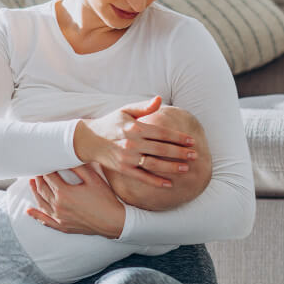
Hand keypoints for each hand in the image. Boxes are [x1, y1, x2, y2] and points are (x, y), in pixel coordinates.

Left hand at [26, 166, 125, 237]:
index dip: (46, 169)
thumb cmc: (105, 199)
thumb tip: (69, 158)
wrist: (113, 221)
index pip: (49, 177)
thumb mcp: (93, 179)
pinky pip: (45, 220)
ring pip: (41, 203)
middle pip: (43, 189)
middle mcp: (58, 205)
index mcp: (64, 192)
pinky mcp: (62, 226)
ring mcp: (59, 217)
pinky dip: (36, 215)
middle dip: (39, 178)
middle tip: (37, 171)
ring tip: (32, 183)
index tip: (44, 163)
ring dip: (35, 192)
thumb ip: (79, 168)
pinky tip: (29, 211)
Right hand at [72, 95, 197, 187]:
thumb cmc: (111, 123)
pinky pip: (142, 177)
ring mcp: (127, 157)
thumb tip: (160, 99)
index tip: (191, 141)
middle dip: (180, 152)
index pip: (162, 133)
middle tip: (195, 155)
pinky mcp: (123, 169)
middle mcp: (132, 143)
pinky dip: (155, 181)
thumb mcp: (125, 111)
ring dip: (171, 167)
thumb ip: (144, 107)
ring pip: (154, 164)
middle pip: (161, 149)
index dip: (178, 137)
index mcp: (135, 127)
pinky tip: (169, 183)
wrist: (88, 139)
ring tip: (186, 168)